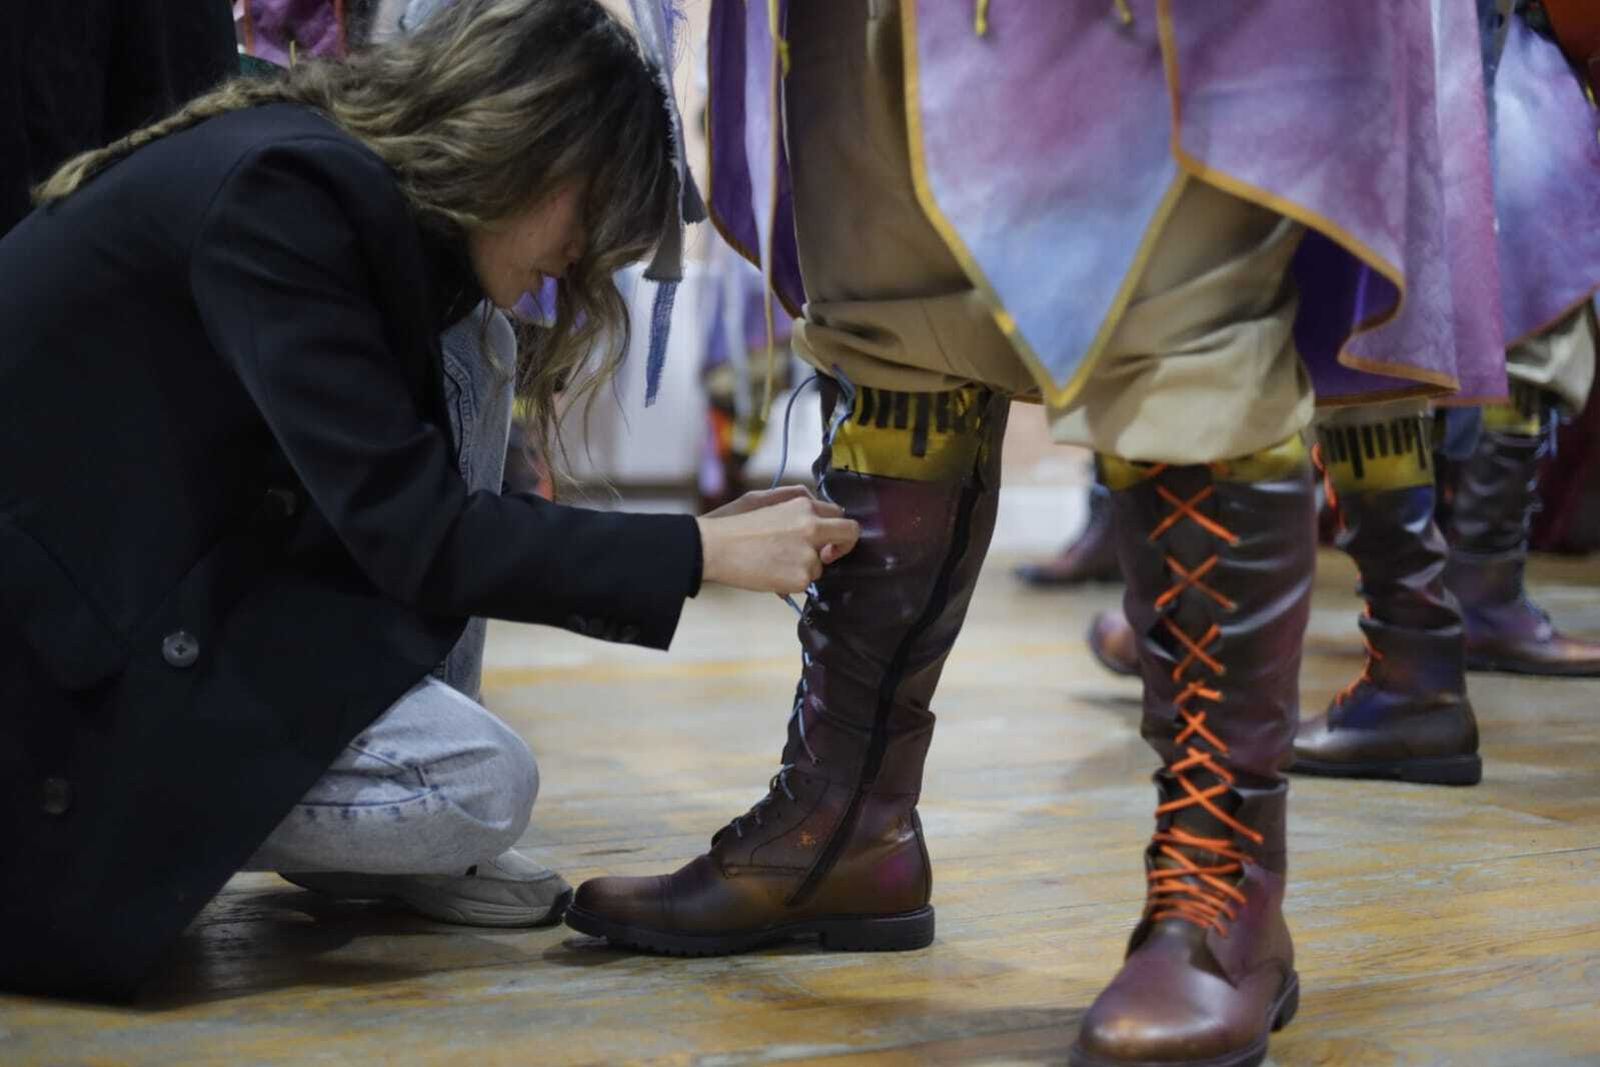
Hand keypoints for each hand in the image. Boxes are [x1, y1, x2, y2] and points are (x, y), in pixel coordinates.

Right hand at [696, 487, 859, 593]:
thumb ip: (794, 500)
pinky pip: (806, 584)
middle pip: (849, 534)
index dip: (833, 527)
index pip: (838, 514)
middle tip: (828, 555)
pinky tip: (769, 575)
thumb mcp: (763, 498)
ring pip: (821, 565)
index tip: (826, 538)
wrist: (713, 548)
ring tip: (773, 564)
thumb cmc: (733, 523)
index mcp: (803, 505)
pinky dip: (791, 583)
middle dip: (844, 545)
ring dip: (803, 568)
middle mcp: (812, 527)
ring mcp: (809, 554)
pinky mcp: (801, 578)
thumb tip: (815, 508)